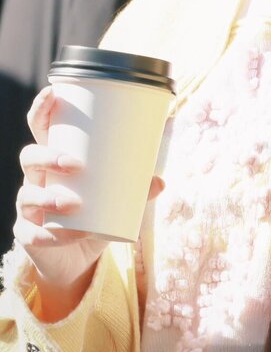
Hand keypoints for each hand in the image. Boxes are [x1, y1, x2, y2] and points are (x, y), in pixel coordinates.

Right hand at [13, 87, 163, 318]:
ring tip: (73, 203)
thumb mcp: (116, 197)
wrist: (76, 259)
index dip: (41, 110)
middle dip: (48, 157)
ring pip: (27, 194)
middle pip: (29, 157)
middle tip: (76, 165)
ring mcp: (28, 207)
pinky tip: (64, 234)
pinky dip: (48, 235)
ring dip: (49, 197)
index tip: (52, 92)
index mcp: (55, 161)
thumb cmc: (94, 215)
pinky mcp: (28, 235)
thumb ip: (137, 188)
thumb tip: (161, 180)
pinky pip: (30, 233)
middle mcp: (37, 179)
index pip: (41, 129)